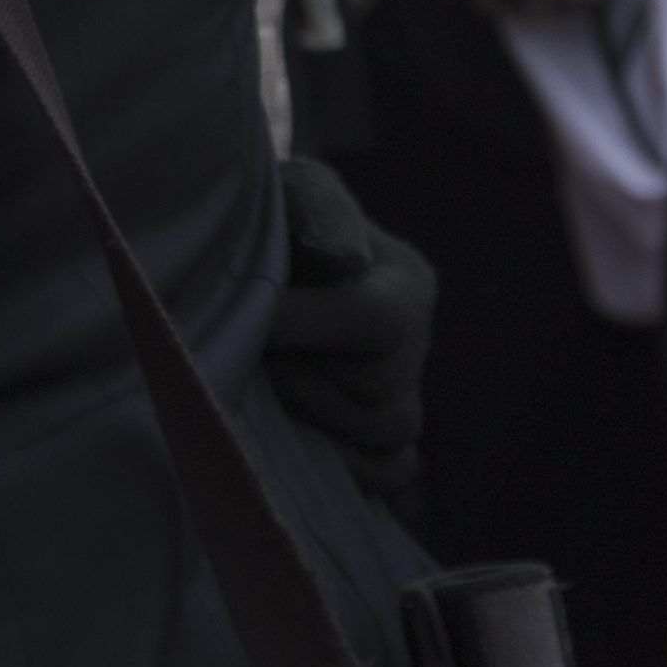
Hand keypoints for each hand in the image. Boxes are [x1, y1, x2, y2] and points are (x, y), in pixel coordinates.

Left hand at [265, 157, 433, 508]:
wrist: (270, 272)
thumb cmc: (283, 224)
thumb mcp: (301, 193)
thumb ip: (321, 212)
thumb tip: (343, 260)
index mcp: (406, 284)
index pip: (376, 322)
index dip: (304, 326)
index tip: (251, 318)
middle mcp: (416, 348)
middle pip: (376, 392)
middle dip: (302, 377)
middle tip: (252, 356)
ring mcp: (404, 401)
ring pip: (385, 438)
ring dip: (315, 420)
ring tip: (268, 388)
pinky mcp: (384, 445)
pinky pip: (391, 473)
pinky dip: (349, 466)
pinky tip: (299, 438)